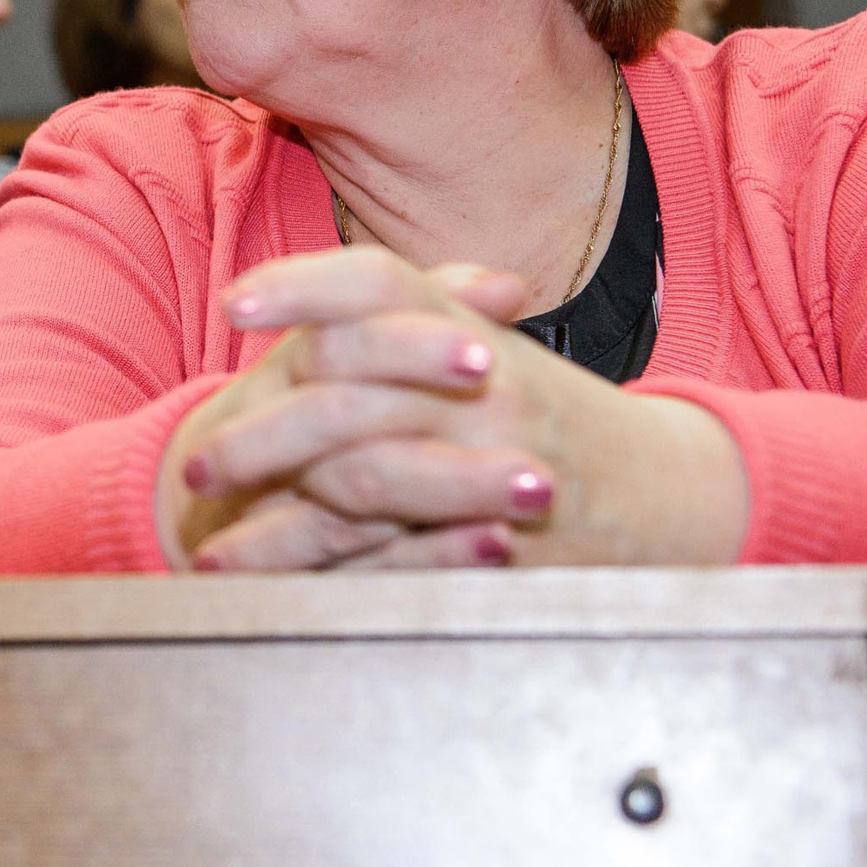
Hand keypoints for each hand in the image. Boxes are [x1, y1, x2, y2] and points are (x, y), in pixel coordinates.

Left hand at [156, 247, 748, 572]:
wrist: (671, 491)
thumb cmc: (554, 414)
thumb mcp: (485, 348)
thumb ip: (404, 315)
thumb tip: (301, 291)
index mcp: (463, 330)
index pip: (375, 280)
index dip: (301, 285)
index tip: (233, 307)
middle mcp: (478, 386)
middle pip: (346, 390)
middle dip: (259, 431)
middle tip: (196, 466)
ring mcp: (489, 464)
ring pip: (361, 481)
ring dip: (275, 515)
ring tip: (207, 541)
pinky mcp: (495, 540)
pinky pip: (391, 560)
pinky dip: (320, 575)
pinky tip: (264, 586)